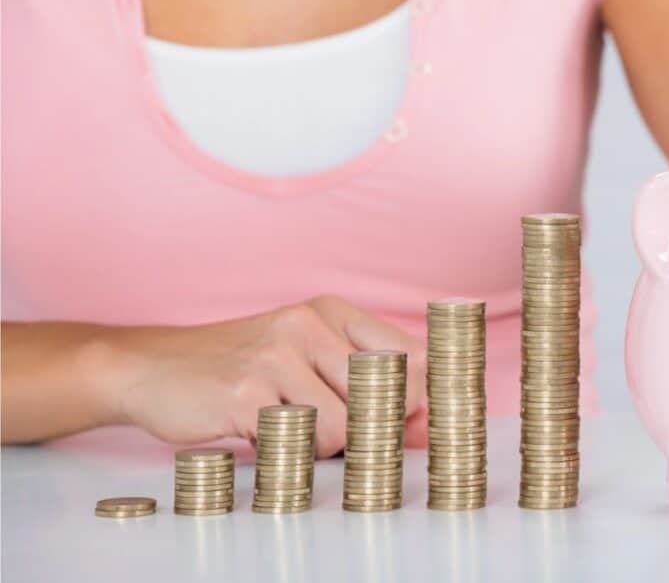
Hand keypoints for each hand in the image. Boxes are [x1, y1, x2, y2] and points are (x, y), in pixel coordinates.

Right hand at [111, 296, 427, 456]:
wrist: (151, 367)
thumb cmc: (237, 367)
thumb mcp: (303, 357)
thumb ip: (363, 384)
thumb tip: (424, 426)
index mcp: (329, 312)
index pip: (411, 354)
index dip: (420, 396)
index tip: (412, 421)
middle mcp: (307, 325)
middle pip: (384, 394)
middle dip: (370, 427)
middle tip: (336, 429)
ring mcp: (276, 356)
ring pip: (344, 426)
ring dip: (324, 444)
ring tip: (290, 428)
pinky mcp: (245, 393)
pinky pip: (300, 441)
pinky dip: (289, 450)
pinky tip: (262, 432)